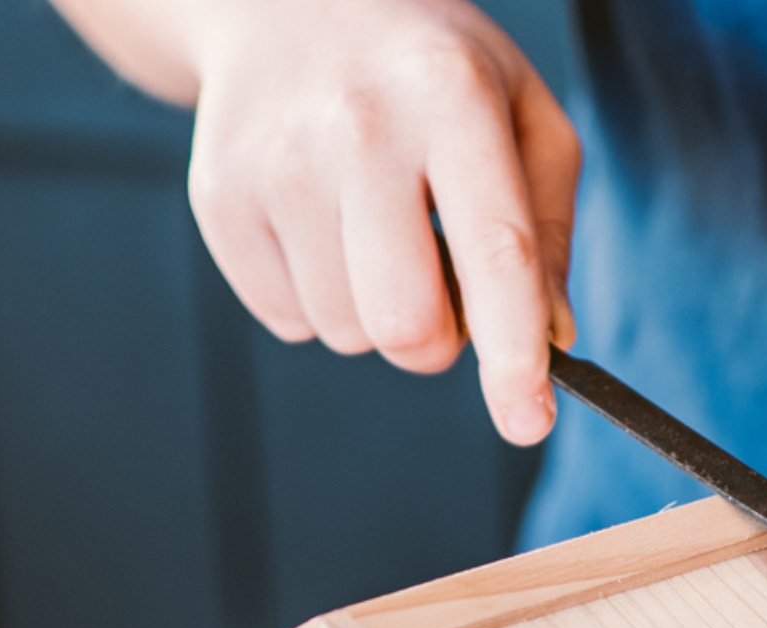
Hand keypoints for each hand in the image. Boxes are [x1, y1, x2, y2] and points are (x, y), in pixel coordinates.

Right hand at [185, 0, 577, 442]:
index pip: (493, 252)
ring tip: (369, 226)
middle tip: (438, 285)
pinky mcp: (220, 198)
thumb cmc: (426, 66)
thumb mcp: (517, 108)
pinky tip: (318, 223)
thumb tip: (545, 336)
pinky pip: (289, 321)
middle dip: (436, 339)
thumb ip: (546, 226)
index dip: (513, 354)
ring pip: (346, 333)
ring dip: (372, 310)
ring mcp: (276, 163)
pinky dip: (315, 297)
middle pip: (405, 325)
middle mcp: (357, 125)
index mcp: (449, 95)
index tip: (528, 422)